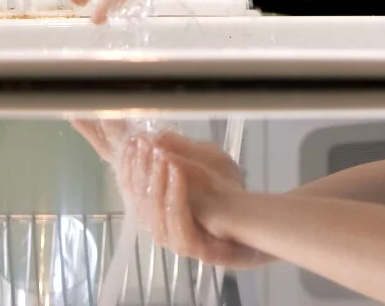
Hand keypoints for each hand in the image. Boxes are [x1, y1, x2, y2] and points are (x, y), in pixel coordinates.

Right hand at [114, 130, 267, 268]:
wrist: (255, 215)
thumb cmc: (226, 188)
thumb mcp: (204, 158)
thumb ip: (180, 149)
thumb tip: (153, 136)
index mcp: (156, 204)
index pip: (132, 186)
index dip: (129, 163)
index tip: (133, 140)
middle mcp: (159, 223)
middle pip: (138, 199)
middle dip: (141, 168)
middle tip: (145, 145)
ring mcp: (173, 238)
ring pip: (154, 212)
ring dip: (156, 180)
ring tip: (162, 156)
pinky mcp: (190, 247)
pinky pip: (176, 224)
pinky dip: (174, 196)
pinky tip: (177, 172)